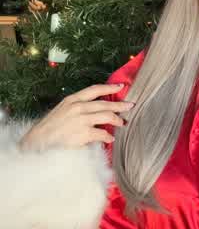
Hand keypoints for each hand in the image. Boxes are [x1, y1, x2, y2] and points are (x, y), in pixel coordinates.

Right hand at [19, 84, 134, 151]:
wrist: (38, 141)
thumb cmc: (51, 128)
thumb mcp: (62, 110)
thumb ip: (78, 107)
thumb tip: (96, 109)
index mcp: (72, 100)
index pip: (95, 90)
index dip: (109, 87)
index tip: (121, 86)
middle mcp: (78, 107)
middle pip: (105, 104)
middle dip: (120, 105)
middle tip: (130, 106)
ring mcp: (81, 120)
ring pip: (107, 117)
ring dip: (117, 120)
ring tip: (122, 124)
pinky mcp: (83, 133)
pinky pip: (103, 134)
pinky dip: (108, 137)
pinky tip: (110, 139)